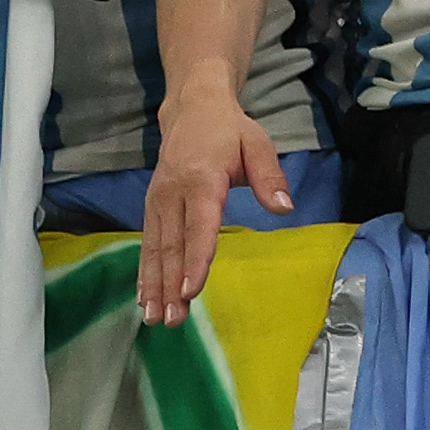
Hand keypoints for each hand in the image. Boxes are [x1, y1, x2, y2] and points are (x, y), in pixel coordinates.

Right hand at [137, 87, 291, 323]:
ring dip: (154, 286)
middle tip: (171, 320)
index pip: (199, 226)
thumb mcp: (257, 143)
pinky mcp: (151, 206)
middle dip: (170, 285)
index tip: (191, 290)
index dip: (195, 259)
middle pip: (171, 245)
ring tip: (154, 318)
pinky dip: (144, 272)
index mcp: (201, 179)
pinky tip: (144, 298)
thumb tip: (285, 208)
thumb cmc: (230, 131)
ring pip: (154, 249)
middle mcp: (172, 193)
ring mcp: (157, 200)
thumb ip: (270, 176)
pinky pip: (147, 243)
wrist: (192, 110)